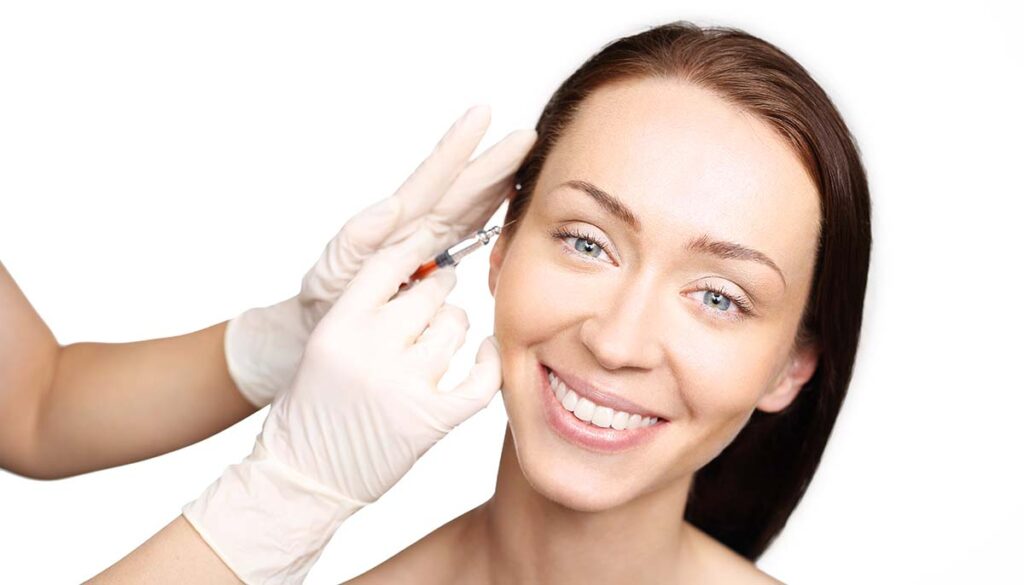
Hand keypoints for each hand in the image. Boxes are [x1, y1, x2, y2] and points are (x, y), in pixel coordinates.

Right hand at [182, 202, 504, 584]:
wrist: (302, 476)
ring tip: (442, 336)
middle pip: (431, 293)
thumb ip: (365, 309)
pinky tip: (485, 353)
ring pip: (456, 328)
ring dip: (455, 326)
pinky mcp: (431, 421)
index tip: (429, 248)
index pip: (389, 264)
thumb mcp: (325, 344)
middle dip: (438, 291)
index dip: (415, 250)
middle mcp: (372, 349)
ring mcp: (403, 385)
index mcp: (339, 325)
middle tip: (437, 297)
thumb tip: (420, 272)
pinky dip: (489, 363)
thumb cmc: (312, 407)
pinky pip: (481, 379)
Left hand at [225, 104, 533, 406]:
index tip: (481, 115)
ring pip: (472, 213)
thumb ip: (356, 239)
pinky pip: (470, 246)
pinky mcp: (436, 278)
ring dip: (500, 187)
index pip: (431, 181)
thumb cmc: (320, 307)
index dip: (456, 149)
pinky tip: (513, 209)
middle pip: (461, 192)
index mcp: (393, 229)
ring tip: (529, 162)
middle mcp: (415, 235)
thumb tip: (390, 205)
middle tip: (529, 135)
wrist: (316, 340)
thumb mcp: (330, 273)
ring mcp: (428, 254)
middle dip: (494, 163)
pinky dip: (494, 226)